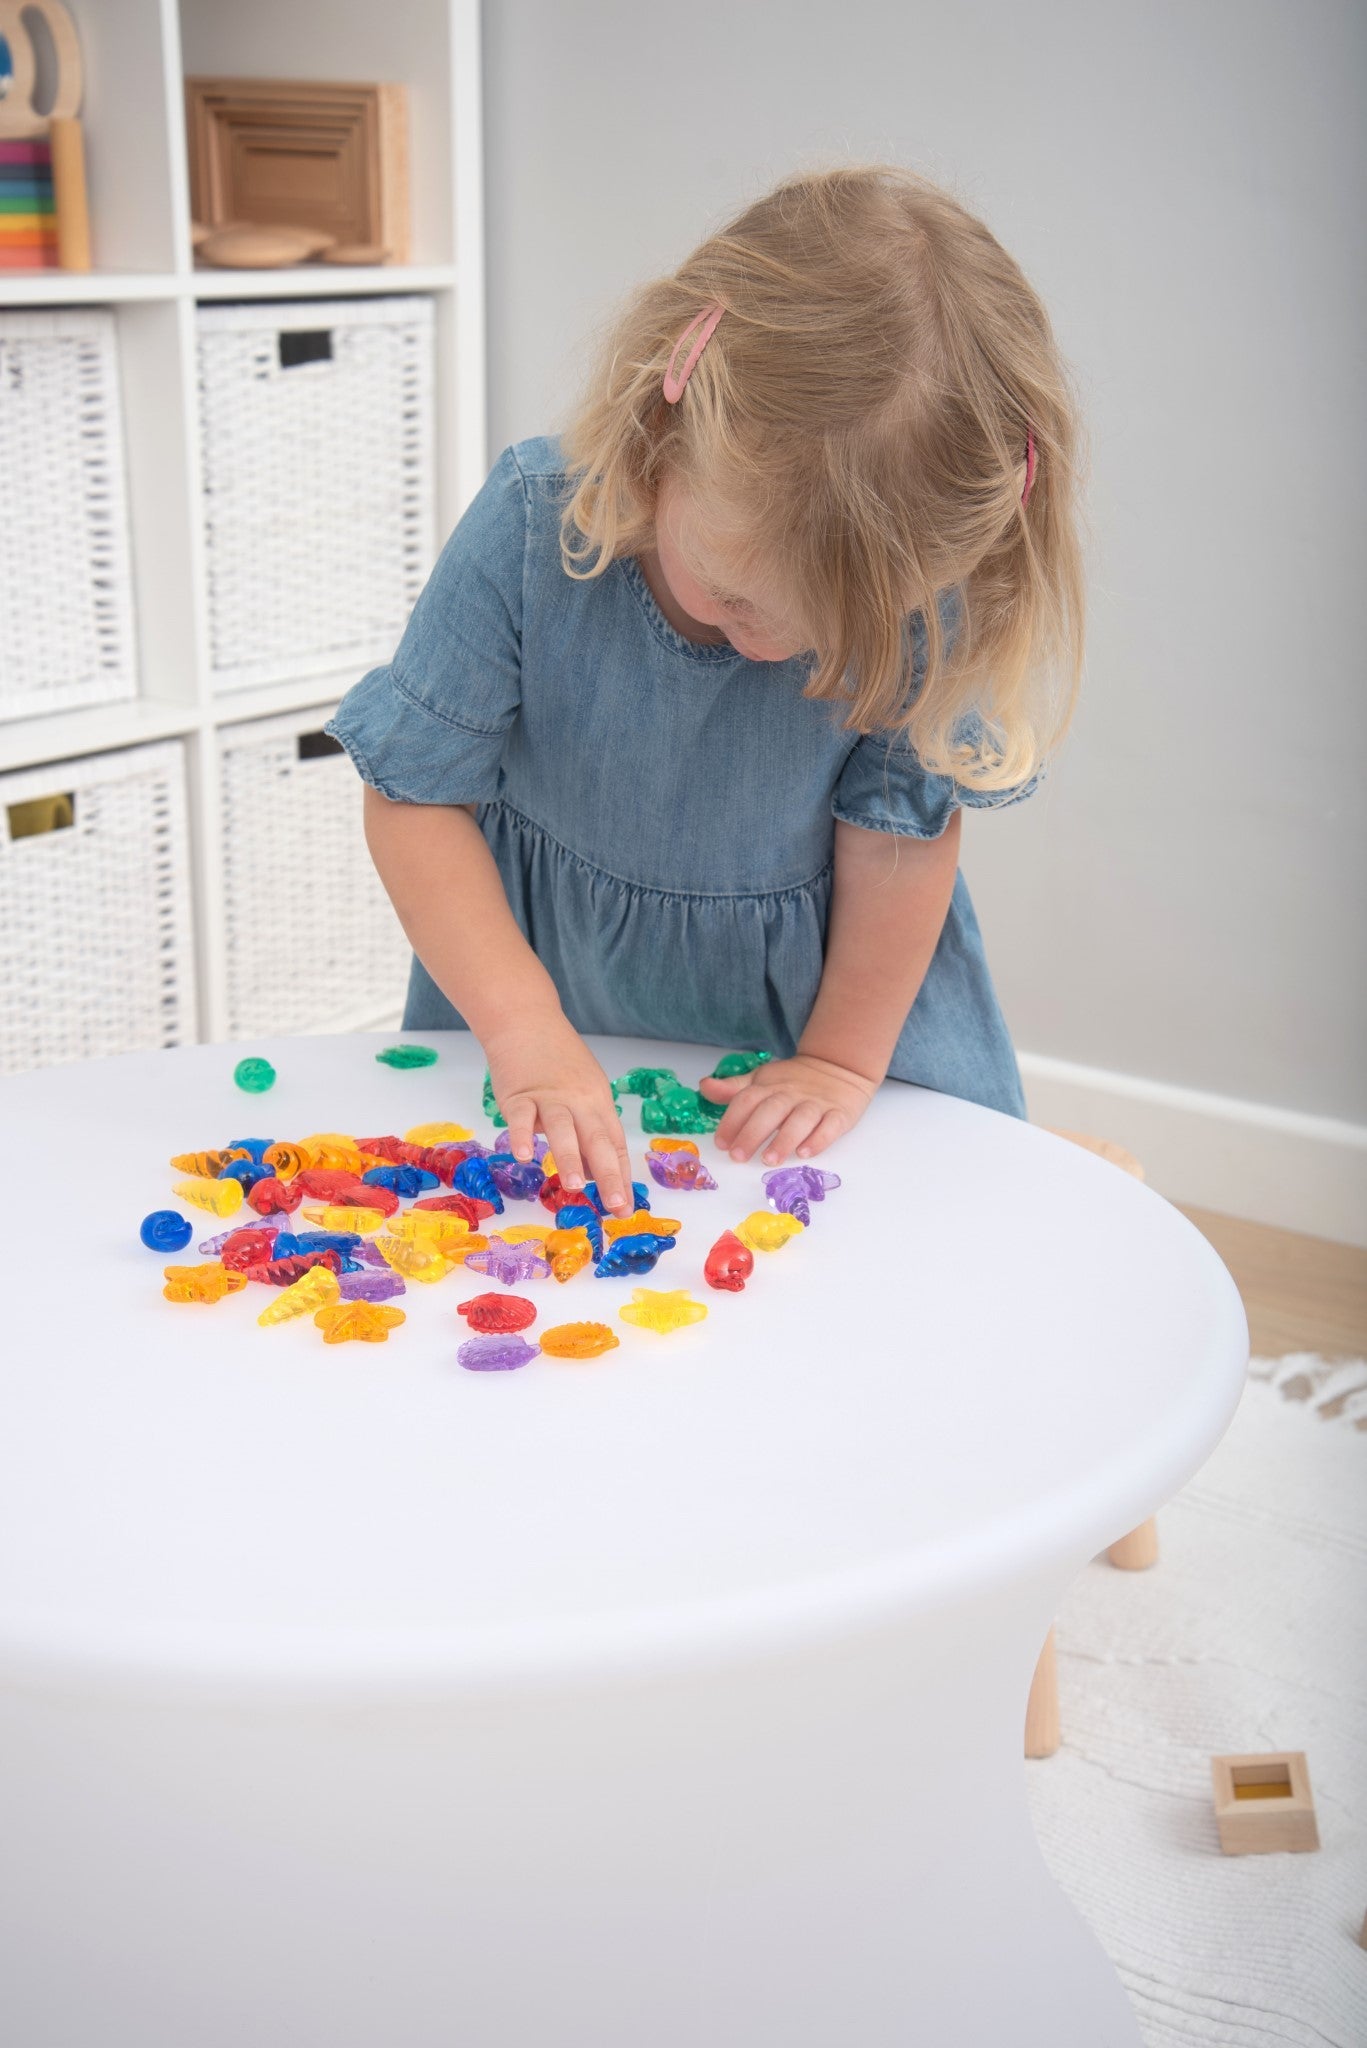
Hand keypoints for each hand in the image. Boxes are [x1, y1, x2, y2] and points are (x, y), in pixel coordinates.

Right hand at [483, 1012, 635, 1216]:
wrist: (527, 1020)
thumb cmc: (557, 1060)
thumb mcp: (583, 1091)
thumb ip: (587, 1130)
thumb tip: (592, 1173)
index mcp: (598, 1102)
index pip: (614, 1144)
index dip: (620, 1175)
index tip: (625, 1206)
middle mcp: (580, 1101)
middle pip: (597, 1141)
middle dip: (609, 1176)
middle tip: (616, 1206)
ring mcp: (550, 1097)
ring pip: (563, 1129)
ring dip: (569, 1158)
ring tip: (576, 1186)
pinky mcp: (519, 1094)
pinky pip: (522, 1117)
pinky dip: (523, 1136)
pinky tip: (525, 1156)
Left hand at [698, 1053, 877, 1165]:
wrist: (838, 1068)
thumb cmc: (792, 1081)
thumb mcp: (762, 1080)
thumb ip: (734, 1089)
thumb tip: (704, 1085)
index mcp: (770, 1086)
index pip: (747, 1099)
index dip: (732, 1120)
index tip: (721, 1143)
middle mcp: (792, 1094)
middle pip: (771, 1111)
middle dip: (753, 1133)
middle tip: (739, 1156)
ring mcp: (816, 1104)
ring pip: (801, 1120)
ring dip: (784, 1139)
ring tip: (770, 1160)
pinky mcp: (839, 1114)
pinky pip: (830, 1126)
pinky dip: (818, 1139)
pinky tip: (805, 1153)